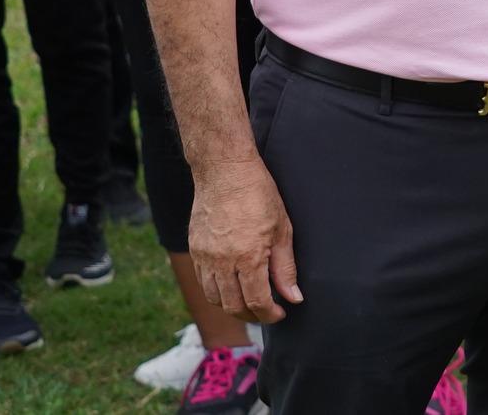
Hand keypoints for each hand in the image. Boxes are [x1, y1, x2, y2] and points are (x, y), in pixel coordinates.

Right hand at [188, 159, 300, 323]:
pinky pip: (203, 281)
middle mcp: (222, 262)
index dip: (270, 314)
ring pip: (214, 298)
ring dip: (232, 307)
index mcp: (248, 258)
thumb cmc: (259, 195)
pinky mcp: (194, 250)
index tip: (281, 314)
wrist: (224, 171)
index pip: (257, 302)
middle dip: (252, 316)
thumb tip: (293, 297)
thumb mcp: (282, 229)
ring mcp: (204, 257)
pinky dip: (216, 292)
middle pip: (233, 306)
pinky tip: (231, 286)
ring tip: (249, 303)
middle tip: (266, 313)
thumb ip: (285, 267)